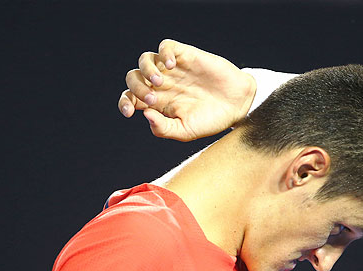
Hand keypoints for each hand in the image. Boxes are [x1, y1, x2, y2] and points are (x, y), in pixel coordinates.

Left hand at [118, 39, 256, 140]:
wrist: (238, 105)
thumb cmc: (212, 120)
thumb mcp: (186, 131)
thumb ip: (164, 128)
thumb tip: (145, 114)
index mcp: (158, 102)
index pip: (130, 97)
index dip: (124, 103)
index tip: (130, 113)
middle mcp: (162, 84)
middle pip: (133, 77)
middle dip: (136, 88)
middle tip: (153, 98)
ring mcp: (172, 69)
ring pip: (145, 59)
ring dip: (146, 70)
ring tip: (160, 82)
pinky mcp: (186, 55)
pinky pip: (166, 46)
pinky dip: (163, 53)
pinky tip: (172, 66)